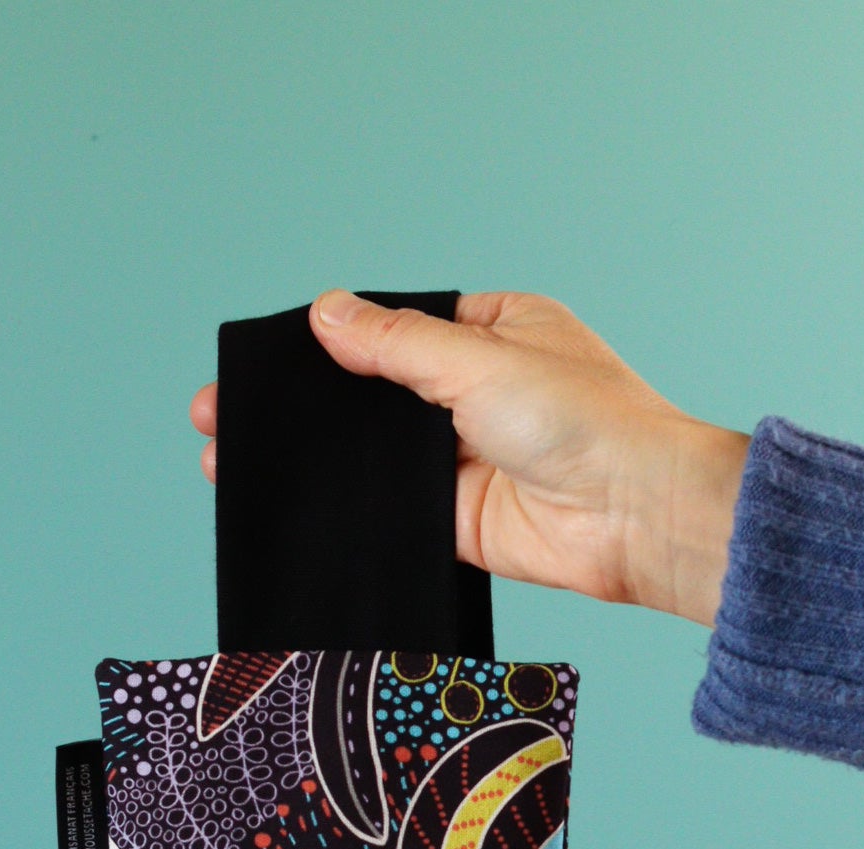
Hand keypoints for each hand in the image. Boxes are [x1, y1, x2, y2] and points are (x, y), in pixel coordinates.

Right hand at [191, 291, 748, 625]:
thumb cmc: (590, 423)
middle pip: (371, 394)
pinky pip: (389, 510)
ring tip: (235, 457)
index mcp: (494, 331)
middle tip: (226, 410)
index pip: (395, 327)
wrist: (637, 518)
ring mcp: (465, 459)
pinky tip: (291, 502)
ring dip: (311, 457)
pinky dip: (344, 507)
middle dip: (303, 404)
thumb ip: (396, 343)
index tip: (270, 355)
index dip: (330, 340)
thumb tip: (327, 313)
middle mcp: (478, 393)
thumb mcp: (479, 360)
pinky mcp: (459, 520)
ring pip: (371, 455)